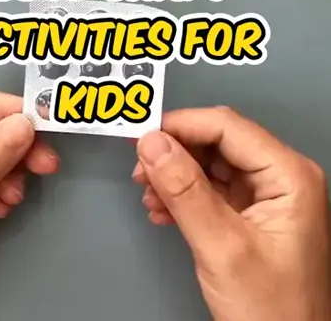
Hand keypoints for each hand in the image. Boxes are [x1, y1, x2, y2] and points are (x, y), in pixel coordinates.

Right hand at [133, 107, 330, 320]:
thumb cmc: (270, 310)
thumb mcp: (221, 247)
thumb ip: (184, 191)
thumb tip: (152, 143)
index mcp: (289, 175)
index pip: (227, 127)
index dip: (182, 125)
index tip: (143, 136)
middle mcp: (281, 176)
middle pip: (218, 142)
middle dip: (176, 152)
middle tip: (140, 166)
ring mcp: (266, 195)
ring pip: (211, 164)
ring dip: (175, 175)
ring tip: (147, 192)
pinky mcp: (251, 214)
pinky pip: (211, 189)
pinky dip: (183, 195)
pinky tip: (161, 210)